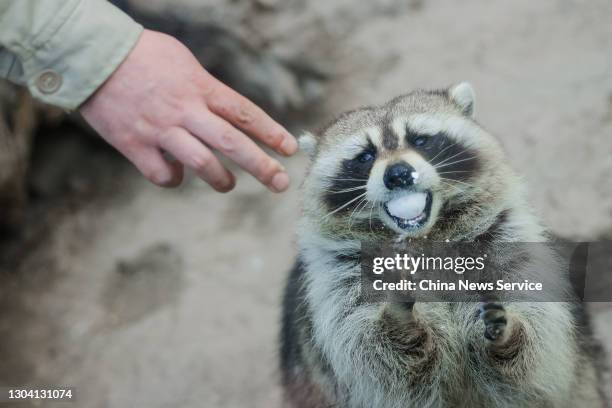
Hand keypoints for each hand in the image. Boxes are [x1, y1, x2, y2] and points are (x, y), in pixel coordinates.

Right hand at [80, 29, 296, 191]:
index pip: (244, 112)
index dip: (270, 132)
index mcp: (200, 87)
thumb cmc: (142, 55)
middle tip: (281, 183)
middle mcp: (185, 110)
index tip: (290, 149)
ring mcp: (160, 129)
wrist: (92, 55)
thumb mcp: (183, 61)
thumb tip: (225, 114)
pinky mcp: (134, 144)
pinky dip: (174, 180)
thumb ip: (206, 89)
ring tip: (228, 184)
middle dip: (261, 165)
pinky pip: (162, 174)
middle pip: (231, 142)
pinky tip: (177, 176)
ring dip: (221, 179)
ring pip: (202, 163)